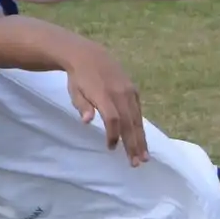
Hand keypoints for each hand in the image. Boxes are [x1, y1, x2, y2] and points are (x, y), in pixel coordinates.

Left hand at [64, 43, 147, 164]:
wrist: (90, 55)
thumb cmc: (79, 78)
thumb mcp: (75, 92)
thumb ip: (82, 106)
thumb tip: (87, 121)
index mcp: (103, 94)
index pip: (112, 118)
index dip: (113, 134)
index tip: (110, 148)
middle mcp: (120, 93)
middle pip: (128, 122)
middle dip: (133, 144)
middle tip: (136, 163)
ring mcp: (128, 91)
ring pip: (136, 119)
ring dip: (141, 139)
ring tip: (144, 157)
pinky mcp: (133, 90)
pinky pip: (138, 111)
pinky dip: (140, 126)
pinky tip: (142, 139)